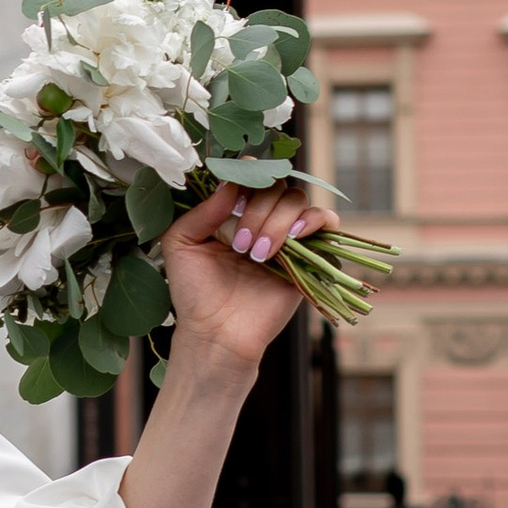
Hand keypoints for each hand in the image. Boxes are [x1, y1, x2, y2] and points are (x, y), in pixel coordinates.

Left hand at [158, 178, 336, 377]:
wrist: (217, 333)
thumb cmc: (194, 292)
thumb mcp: (181, 244)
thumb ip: (202, 211)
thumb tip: (231, 183)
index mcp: (231, 211)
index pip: (249, 175)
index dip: (247, 174)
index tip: (235, 192)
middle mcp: (261, 219)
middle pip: (275, 185)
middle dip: (258, 210)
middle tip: (240, 244)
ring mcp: (286, 236)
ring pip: (297, 200)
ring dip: (278, 221)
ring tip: (258, 253)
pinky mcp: (309, 256)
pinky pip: (327, 221)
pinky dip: (314, 221)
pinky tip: (293, 240)